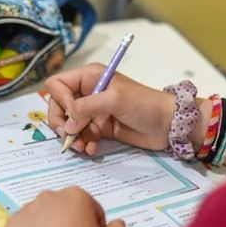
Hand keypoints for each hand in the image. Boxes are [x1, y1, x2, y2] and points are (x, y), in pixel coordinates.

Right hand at [45, 64, 176, 154]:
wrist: (168, 124)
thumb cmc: (144, 104)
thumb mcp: (115, 100)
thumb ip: (87, 108)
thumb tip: (68, 125)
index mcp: (89, 77)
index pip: (57, 84)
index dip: (60, 100)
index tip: (72, 114)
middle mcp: (87, 92)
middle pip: (58, 106)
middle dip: (61, 123)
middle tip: (69, 137)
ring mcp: (93, 112)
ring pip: (68, 124)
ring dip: (73, 137)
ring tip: (83, 147)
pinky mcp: (100, 128)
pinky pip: (82, 136)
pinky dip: (84, 144)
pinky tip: (92, 149)